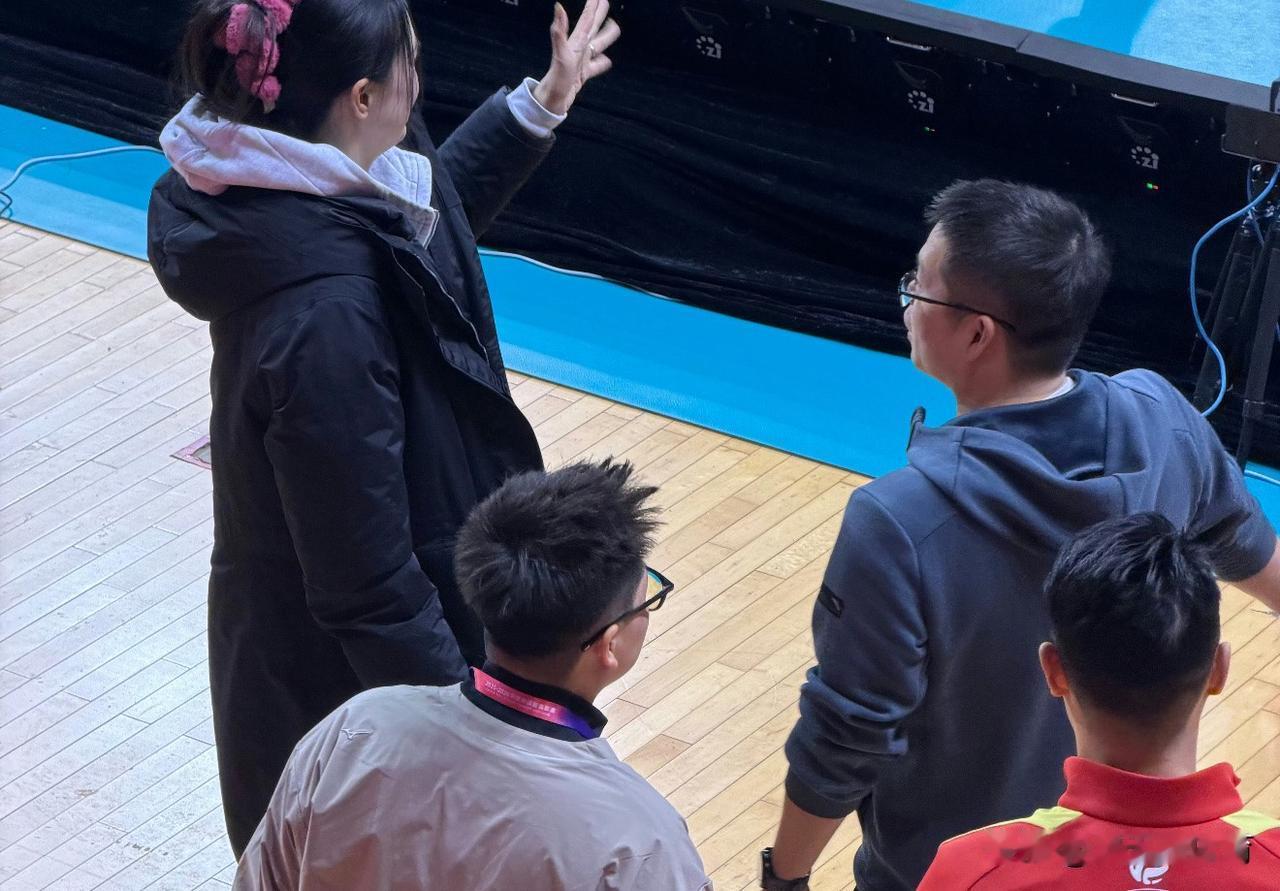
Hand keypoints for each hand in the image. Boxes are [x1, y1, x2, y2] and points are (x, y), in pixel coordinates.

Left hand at [532, 0, 620, 115]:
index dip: (592, 7)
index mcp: (576, 42)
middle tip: (605, 2)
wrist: (553, 100)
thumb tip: (558, 6)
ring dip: (605, 36)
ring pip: (597, 45)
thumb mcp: (560, 53)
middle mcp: (579, 49)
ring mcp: (581, 61)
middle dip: (599, 15)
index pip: (586, 21)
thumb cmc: (557, 78)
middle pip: (592, 28)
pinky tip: (607, 60)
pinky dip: (603, 61)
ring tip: (614, 27)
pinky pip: (596, 65)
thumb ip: (560, 30)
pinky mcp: (583, 73)